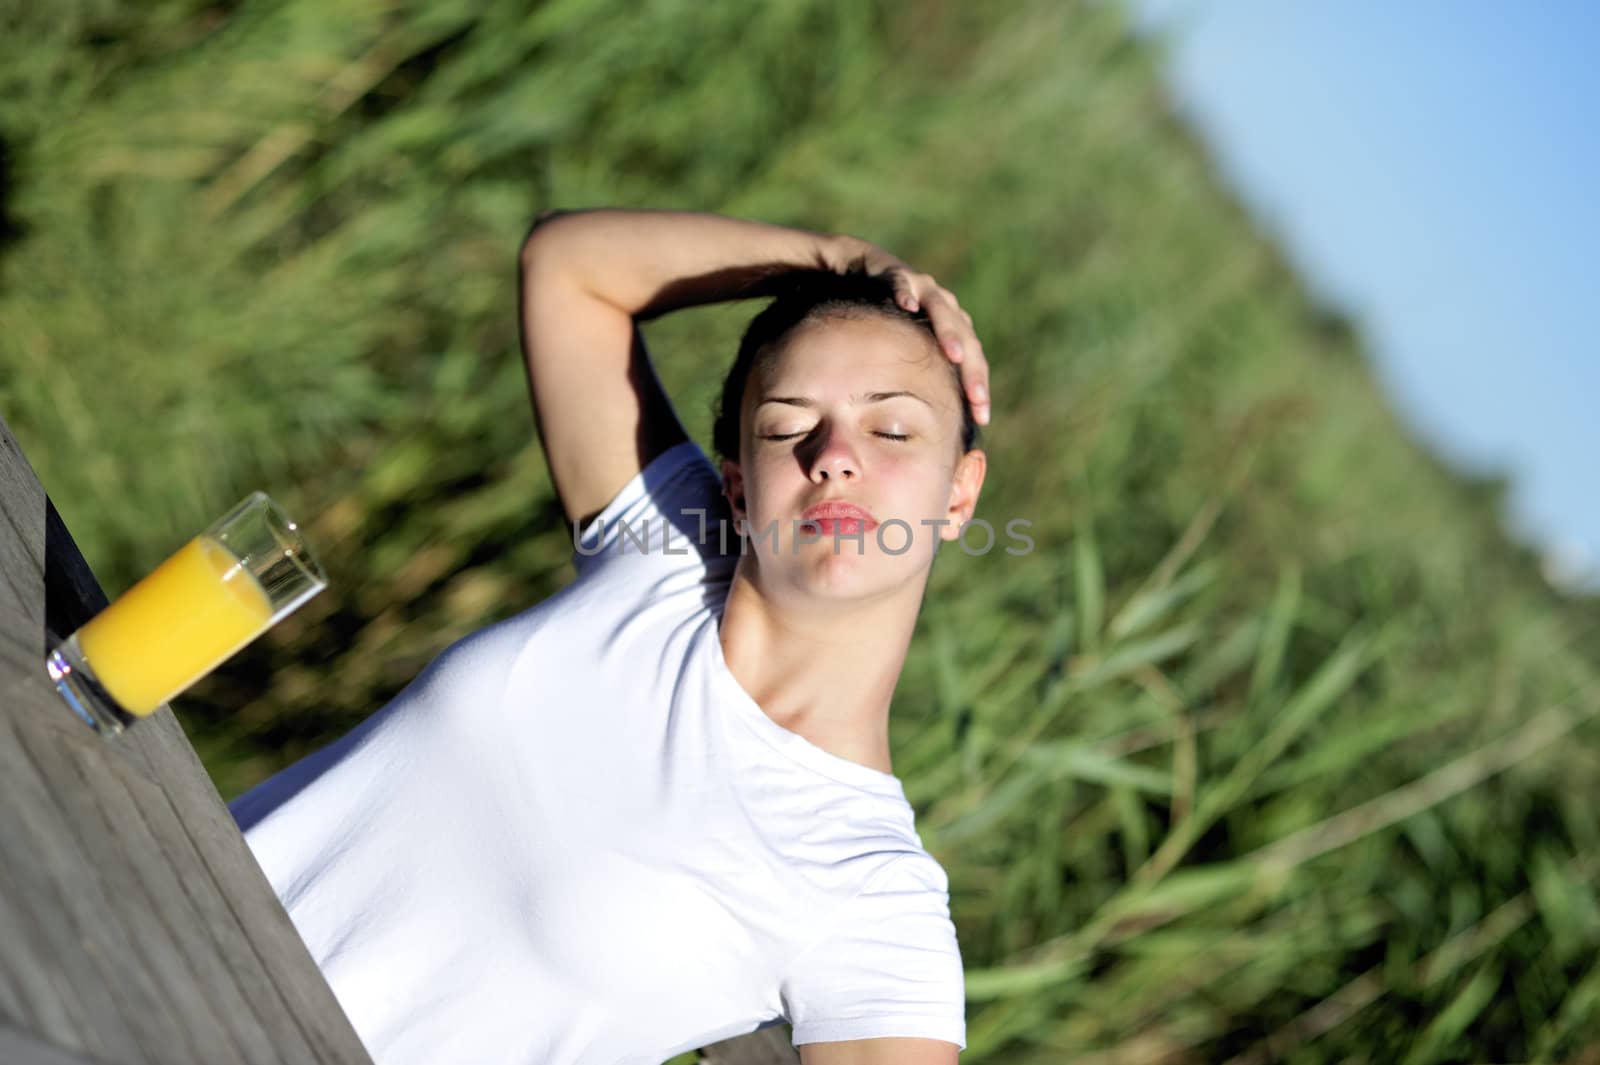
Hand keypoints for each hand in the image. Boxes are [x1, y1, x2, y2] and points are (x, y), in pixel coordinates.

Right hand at [823, 235, 990, 426]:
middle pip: (965, 337)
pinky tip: (906, 304)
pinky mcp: (892, 270)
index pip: (972, 360)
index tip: (983, 417)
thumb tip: (918, 426)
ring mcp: (920, 286)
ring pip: (941, 307)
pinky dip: (903, 291)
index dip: (978, 386)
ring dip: (949, 331)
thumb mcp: (898, 351)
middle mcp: (942, 305)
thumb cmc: (878, 321)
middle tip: (977, 397)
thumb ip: (914, 375)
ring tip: (954, 354)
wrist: (854, 272)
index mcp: (949, 327)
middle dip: (972, 368)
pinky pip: (898, 280)